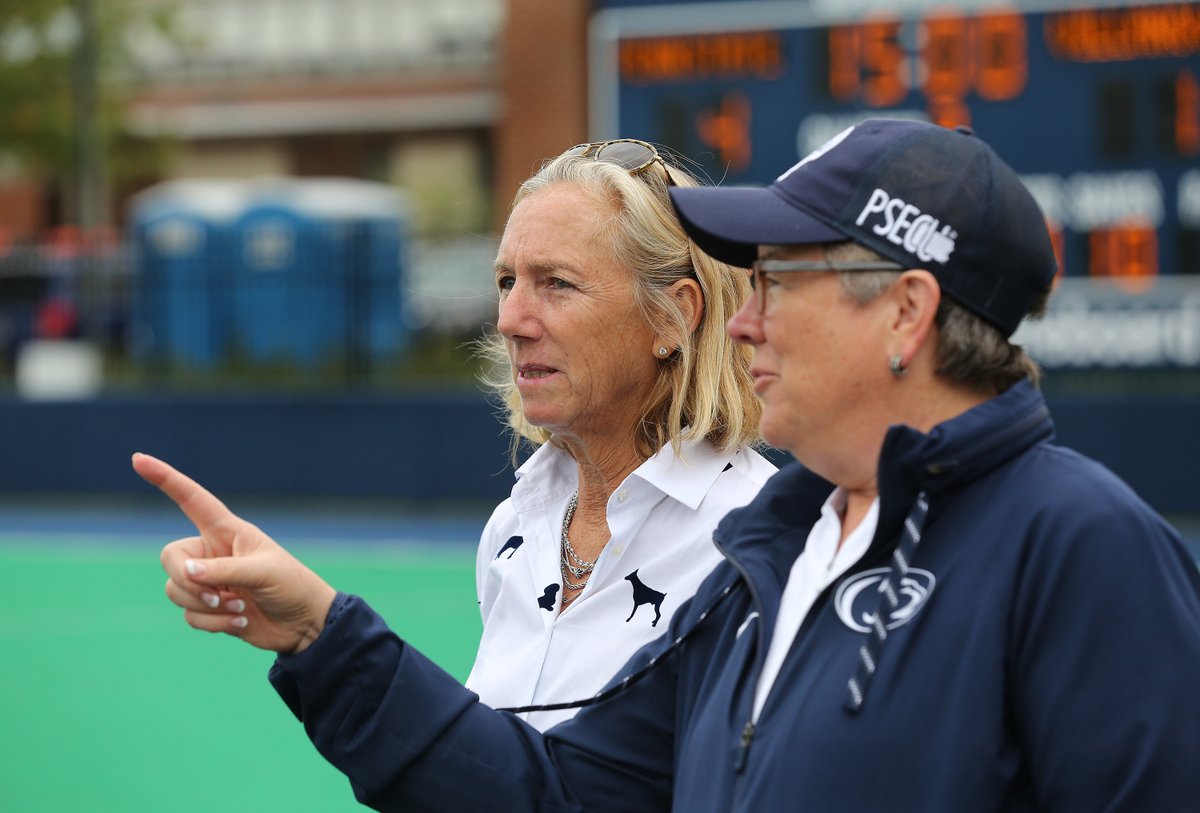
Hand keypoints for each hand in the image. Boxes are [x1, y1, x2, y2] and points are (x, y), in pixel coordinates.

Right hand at [133, 452, 337, 653]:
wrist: (304, 623)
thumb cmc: (291, 585)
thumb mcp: (263, 572)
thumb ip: (223, 570)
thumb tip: (185, 572)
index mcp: (227, 531)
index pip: (192, 500)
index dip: (166, 479)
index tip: (138, 459)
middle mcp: (212, 552)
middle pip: (170, 558)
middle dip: (187, 581)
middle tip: (220, 596)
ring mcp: (209, 581)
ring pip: (175, 590)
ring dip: (205, 606)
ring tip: (239, 609)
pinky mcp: (209, 609)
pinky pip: (189, 615)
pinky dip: (212, 624)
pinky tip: (241, 622)